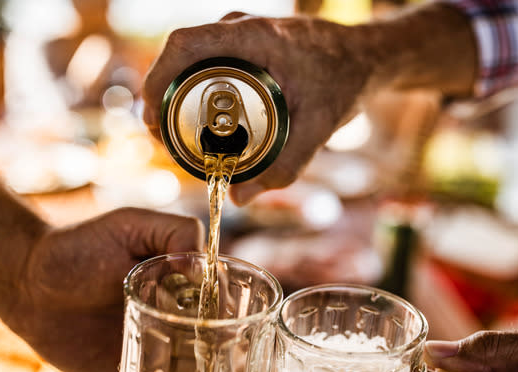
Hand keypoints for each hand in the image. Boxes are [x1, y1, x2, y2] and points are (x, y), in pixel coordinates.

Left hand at [1, 207, 202, 371]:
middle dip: (221, 339)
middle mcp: (174, 310)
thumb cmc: (79, 246)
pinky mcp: (132, 367)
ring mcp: (154, 340)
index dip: (226, 303)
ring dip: (204, 368)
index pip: (219, 293)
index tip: (221, 310)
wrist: (27, 284)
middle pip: (214, 330)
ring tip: (201, 369)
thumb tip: (205, 267)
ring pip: (195, 362)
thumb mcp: (130, 224)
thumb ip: (173, 233)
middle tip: (214, 343)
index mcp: (182, 277)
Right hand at [142, 13, 374, 203]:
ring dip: (177, 91)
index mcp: (254, 36)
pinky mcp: (246, 42)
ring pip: (192, 58)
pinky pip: (208, 60)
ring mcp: (241, 33)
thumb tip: (240, 199)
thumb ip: (285, 167)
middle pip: (180, 54)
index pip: (184, 44)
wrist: (367, 57)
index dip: (156, 78)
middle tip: (161, 136)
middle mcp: (241, 27)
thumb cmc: (345, 81)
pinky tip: (198, 116)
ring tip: (174, 132)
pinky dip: (196, 86)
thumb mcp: (320, 127)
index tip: (151, 117)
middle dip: (161, 94)